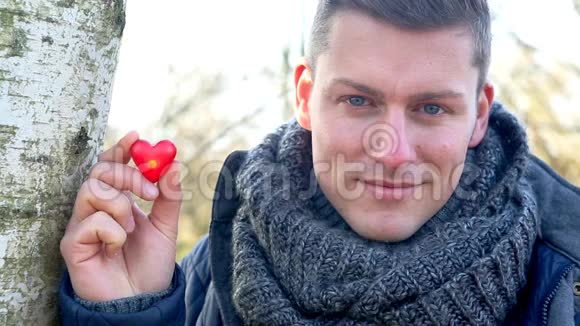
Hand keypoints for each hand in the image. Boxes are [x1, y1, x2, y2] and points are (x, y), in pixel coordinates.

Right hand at [60, 131, 182, 300]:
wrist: (142, 302)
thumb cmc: (150, 266)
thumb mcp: (166, 228)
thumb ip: (169, 198)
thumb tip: (175, 164)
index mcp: (116, 202)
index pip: (111, 167)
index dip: (120, 150)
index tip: (136, 135)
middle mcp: (95, 210)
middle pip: (100, 172)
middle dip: (128, 175)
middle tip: (150, 192)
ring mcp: (81, 226)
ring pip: (92, 190)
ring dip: (121, 206)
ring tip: (132, 229)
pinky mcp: (72, 245)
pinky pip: (91, 222)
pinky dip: (113, 231)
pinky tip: (116, 248)